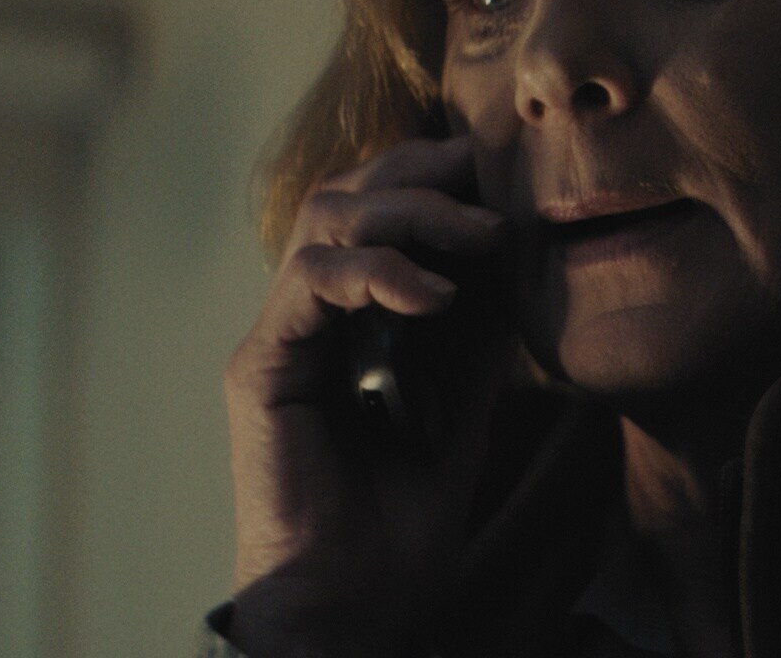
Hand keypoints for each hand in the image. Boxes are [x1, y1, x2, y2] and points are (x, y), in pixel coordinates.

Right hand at [224, 136, 507, 654]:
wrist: (353, 606)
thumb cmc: (400, 526)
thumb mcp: (465, 411)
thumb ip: (478, 342)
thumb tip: (518, 265)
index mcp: (348, 320)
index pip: (375, 211)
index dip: (429, 178)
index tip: (496, 174)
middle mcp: (305, 317)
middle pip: (344, 194)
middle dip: (419, 173)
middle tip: (486, 180)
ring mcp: (280, 337)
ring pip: (323, 219)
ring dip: (407, 212)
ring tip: (477, 234)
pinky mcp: (262, 367)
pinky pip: (309, 283)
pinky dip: (374, 270)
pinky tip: (434, 294)